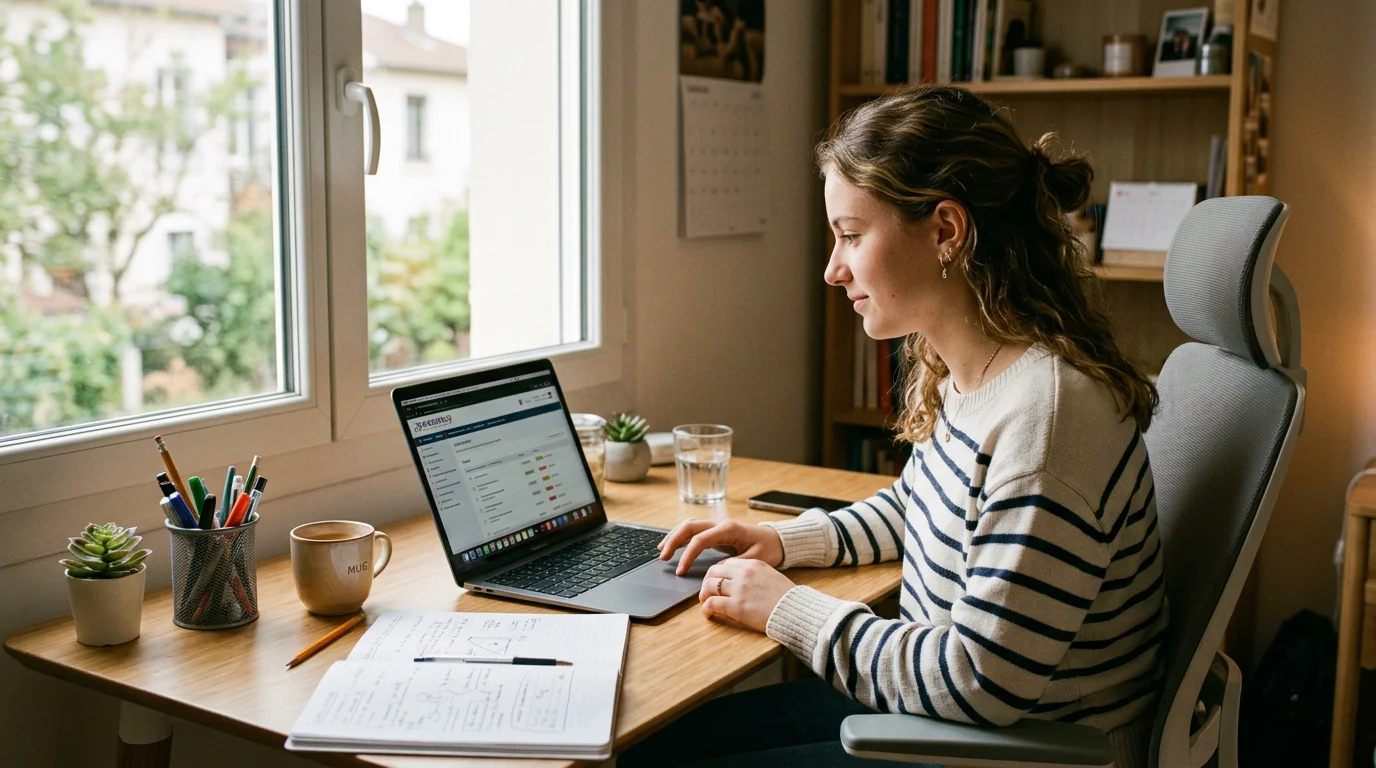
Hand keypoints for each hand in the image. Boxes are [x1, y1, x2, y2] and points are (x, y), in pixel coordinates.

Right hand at [657, 518, 784, 574]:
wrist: (777, 540)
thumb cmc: (768, 549)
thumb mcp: (754, 560)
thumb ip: (735, 564)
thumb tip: (716, 570)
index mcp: (729, 529)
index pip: (700, 539)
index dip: (687, 555)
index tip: (680, 571)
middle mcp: (720, 524)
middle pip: (689, 526)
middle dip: (673, 541)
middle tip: (662, 557)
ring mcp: (717, 525)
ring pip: (689, 525)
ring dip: (674, 536)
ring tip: (661, 550)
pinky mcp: (717, 531)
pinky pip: (695, 530)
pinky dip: (681, 537)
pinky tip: (673, 546)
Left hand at [699, 558, 796, 632]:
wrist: (796, 611)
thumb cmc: (787, 597)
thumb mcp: (771, 576)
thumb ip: (755, 575)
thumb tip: (743, 583)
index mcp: (753, 564)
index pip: (726, 563)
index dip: (718, 573)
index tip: (717, 582)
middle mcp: (743, 573)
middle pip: (714, 571)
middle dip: (707, 582)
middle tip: (707, 592)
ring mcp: (739, 589)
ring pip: (710, 585)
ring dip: (704, 594)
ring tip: (706, 603)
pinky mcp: (736, 606)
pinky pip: (712, 603)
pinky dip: (706, 609)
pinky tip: (708, 614)